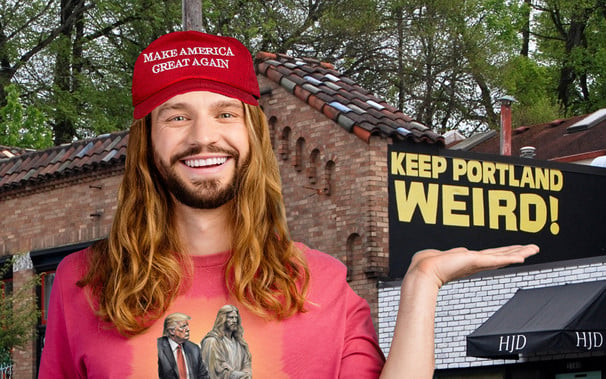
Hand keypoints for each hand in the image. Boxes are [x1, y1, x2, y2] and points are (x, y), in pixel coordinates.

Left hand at [407, 244, 538, 288]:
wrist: (424, 271)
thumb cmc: (428, 264)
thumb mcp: (445, 254)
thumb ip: (456, 252)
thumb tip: (461, 250)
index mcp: (469, 261)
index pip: (492, 256)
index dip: (505, 253)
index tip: (517, 251)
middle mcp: (475, 263)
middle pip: (501, 256)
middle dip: (518, 252)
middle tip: (534, 249)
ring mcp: (476, 263)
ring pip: (503, 256)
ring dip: (519, 252)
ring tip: (534, 249)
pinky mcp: (475, 261)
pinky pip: (497, 259)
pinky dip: (509, 257)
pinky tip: (521, 256)